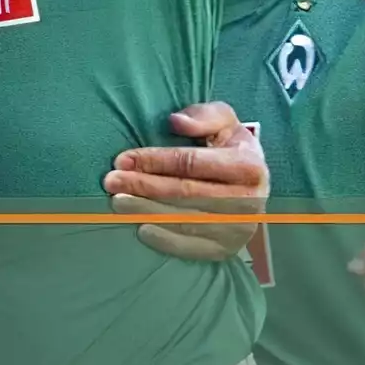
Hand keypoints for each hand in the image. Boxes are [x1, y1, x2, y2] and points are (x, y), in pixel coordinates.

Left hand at [103, 102, 268, 261]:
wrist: (254, 183)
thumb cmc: (229, 146)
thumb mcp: (224, 120)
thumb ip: (203, 115)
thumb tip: (176, 122)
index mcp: (248, 165)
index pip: (192, 163)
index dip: (155, 161)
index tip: (123, 159)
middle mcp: (249, 200)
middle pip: (185, 193)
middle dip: (144, 186)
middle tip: (111, 181)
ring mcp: (240, 228)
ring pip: (185, 220)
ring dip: (147, 212)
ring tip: (118, 202)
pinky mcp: (229, 249)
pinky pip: (193, 247)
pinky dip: (166, 240)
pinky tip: (141, 228)